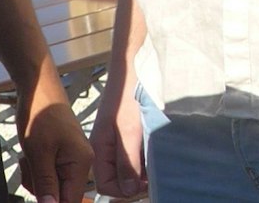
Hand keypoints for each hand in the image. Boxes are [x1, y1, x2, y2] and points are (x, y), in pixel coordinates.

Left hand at [17, 97, 91, 202]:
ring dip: (35, 178)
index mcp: (81, 163)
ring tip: (28, 158)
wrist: (36, 86)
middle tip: (28, 168)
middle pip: (60, 194)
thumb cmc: (40, 112)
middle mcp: (81, 163)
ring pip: (51, 185)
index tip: (36, 188)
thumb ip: (46, 184)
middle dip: (40, 187)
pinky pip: (48, 173)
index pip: (71, 201)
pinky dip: (36, 169)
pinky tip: (29, 155)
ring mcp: (70, 158)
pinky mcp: (60, 153)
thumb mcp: (38, 153)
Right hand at [90, 74, 146, 199]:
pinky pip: (139, 156)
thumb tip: (129, 190)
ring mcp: (121, 142)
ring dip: (146, 169)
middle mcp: (108, 149)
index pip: (105, 186)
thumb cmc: (129, 93)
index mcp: (99, 149)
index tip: (144, 184)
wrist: (137, 67)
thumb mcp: (129, 130)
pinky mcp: (133, 135)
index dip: (124, 190)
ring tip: (158, 157)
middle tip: (155, 172)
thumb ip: (127, 162)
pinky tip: (158, 148)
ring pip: (131, 169)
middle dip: (137, 181)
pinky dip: (150, 157)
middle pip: (119, 180)